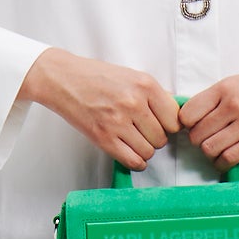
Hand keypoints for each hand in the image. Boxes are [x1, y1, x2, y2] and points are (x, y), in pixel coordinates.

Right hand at [19, 49, 181, 168]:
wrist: (63, 79)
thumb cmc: (97, 76)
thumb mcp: (131, 76)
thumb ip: (154, 94)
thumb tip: (175, 111)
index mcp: (145, 85)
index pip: (174, 119)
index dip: (169, 125)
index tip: (161, 124)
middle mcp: (134, 103)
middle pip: (162, 138)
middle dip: (155, 138)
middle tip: (142, 131)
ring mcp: (118, 122)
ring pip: (149, 151)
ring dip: (144, 150)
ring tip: (133, 139)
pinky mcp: (104, 138)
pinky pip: (133, 161)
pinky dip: (136, 162)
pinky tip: (130, 153)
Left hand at [178, 58, 238, 168]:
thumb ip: (219, 97)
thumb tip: (194, 117)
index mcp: (226, 87)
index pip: (187, 113)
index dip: (188, 124)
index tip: (195, 127)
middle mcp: (234, 105)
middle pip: (196, 134)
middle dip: (199, 141)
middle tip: (209, 140)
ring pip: (209, 149)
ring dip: (210, 153)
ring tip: (219, 149)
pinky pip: (229, 159)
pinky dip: (223, 163)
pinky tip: (228, 158)